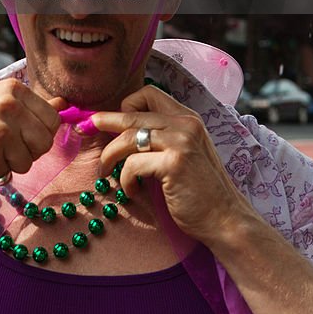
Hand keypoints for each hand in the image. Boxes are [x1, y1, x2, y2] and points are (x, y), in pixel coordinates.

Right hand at [0, 79, 64, 182]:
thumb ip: (32, 105)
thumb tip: (64, 104)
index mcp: (14, 90)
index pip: (52, 119)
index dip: (40, 133)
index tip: (22, 134)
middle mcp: (9, 106)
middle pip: (45, 141)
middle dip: (30, 150)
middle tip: (6, 146)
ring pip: (29, 161)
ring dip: (12, 163)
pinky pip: (9, 173)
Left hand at [92, 84, 252, 244]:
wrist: (226, 220)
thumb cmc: (201, 190)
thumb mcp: (185, 153)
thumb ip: (163, 138)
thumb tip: (124, 133)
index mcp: (187, 117)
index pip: (149, 93)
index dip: (127, 105)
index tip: (114, 123)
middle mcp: (185, 124)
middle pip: (132, 114)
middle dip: (105, 122)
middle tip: (86, 129)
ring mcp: (180, 142)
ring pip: (129, 137)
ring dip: (111, 155)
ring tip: (106, 170)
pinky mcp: (174, 164)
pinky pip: (133, 164)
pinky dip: (125, 178)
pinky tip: (131, 190)